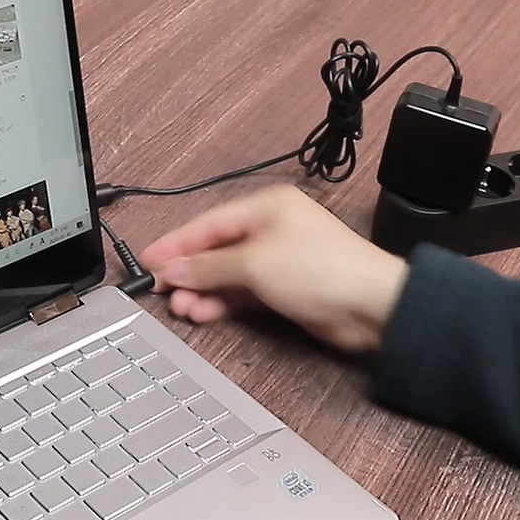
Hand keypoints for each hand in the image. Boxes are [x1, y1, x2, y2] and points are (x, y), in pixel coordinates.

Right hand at [138, 186, 408, 351]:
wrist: (370, 305)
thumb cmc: (323, 269)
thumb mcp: (254, 264)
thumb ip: (208, 267)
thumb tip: (174, 270)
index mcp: (266, 207)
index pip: (208, 223)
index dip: (176, 243)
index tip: (149, 261)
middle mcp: (271, 229)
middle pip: (216, 249)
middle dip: (188, 272)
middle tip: (162, 291)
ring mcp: (279, 260)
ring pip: (228, 274)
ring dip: (203, 291)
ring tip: (181, 308)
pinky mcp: (286, 289)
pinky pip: (244, 293)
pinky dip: (224, 302)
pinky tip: (204, 313)